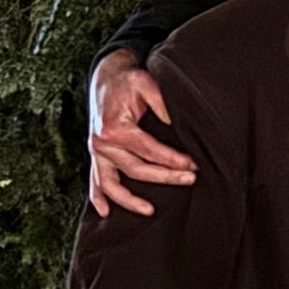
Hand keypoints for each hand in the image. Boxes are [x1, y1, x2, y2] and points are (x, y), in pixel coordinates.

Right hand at [85, 51, 195, 217]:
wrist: (106, 76)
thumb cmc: (128, 81)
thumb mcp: (147, 84)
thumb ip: (163, 104)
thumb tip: (176, 125)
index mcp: (116, 129)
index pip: (150, 152)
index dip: (174, 160)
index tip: (194, 165)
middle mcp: (102, 143)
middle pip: (137, 170)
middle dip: (166, 177)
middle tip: (190, 179)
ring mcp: (96, 151)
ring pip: (112, 184)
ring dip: (129, 200)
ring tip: (149, 210)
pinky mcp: (96, 153)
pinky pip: (94, 180)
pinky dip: (98, 197)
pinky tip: (105, 212)